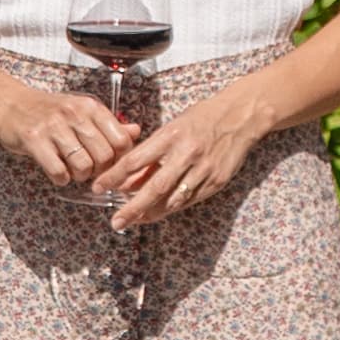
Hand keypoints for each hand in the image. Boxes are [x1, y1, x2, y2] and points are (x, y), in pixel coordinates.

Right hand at [0, 69, 135, 187]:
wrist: (9, 103)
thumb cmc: (49, 110)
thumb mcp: (81, 111)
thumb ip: (109, 124)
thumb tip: (136, 132)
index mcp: (90, 107)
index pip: (121, 141)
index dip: (118, 159)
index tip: (107, 163)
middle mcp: (75, 114)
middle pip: (104, 157)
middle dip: (98, 171)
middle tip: (88, 169)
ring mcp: (54, 126)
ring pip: (83, 166)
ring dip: (79, 175)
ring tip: (71, 169)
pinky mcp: (34, 140)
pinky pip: (59, 172)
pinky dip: (60, 178)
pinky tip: (56, 170)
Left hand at [94, 71, 284, 226]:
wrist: (240, 117)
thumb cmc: (202, 118)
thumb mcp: (173, 127)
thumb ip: (152, 152)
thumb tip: (129, 179)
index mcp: (171, 136)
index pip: (136, 160)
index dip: (115, 176)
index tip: (99, 187)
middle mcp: (186, 154)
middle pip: (154, 187)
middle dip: (132, 208)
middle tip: (116, 222)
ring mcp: (203, 170)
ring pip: (172, 200)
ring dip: (151, 213)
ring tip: (133, 221)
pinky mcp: (215, 182)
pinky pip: (189, 201)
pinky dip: (171, 208)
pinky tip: (158, 212)